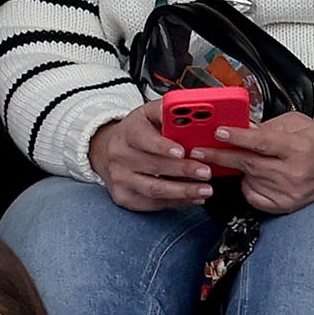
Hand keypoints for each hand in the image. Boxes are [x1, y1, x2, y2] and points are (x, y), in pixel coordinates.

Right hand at [88, 98, 213, 211]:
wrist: (108, 152)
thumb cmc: (136, 132)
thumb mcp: (148, 114)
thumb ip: (167, 110)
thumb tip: (190, 111)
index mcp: (128, 132)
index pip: (143, 138)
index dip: (162, 146)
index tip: (182, 151)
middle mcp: (120, 156)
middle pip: (154, 166)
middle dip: (183, 170)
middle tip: (206, 172)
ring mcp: (120, 179)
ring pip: (154, 189)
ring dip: (183, 192)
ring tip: (205, 190)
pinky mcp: (123, 197)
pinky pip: (153, 204)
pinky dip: (176, 202)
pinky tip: (192, 198)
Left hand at [192, 112, 313, 213]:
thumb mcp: (297, 124)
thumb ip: (266, 126)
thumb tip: (239, 126)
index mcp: (297, 147)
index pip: (261, 142)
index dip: (237, 137)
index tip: (218, 132)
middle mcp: (293, 172)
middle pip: (248, 163)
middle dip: (220, 156)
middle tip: (198, 152)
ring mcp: (288, 192)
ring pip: (248, 179)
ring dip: (237, 169)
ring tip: (234, 159)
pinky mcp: (284, 205)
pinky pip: (253, 196)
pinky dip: (247, 185)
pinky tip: (254, 176)